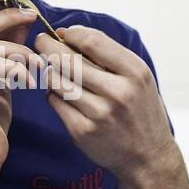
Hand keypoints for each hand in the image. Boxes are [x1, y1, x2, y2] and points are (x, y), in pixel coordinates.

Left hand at [33, 25, 175, 181]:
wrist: (148, 156)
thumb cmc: (139, 109)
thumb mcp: (138, 77)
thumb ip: (108, 55)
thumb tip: (65, 33)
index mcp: (135, 73)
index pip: (92, 41)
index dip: (71, 33)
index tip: (63, 33)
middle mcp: (118, 93)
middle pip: (68, 59)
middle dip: (48, 45)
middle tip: (41, 41)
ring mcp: (99, 114)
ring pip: (56, 80)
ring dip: (50, 71)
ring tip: (54, 70)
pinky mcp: (82, 131)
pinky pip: (55, 101)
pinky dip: (53, 94)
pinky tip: (61, 93)